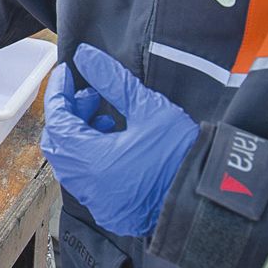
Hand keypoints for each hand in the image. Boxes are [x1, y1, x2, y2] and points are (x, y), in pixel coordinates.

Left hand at [42, 44, 199, 237]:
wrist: (210, 199)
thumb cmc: (182, 155)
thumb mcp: (148, 108)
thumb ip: (112, 80)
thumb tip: (86, 57)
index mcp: (91, 161)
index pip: (57, 120)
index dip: (58, 92)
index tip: (67, 72)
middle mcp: (88, 186)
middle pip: (58, 143)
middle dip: (68, 113)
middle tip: (89, 94)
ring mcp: (99, 202)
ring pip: (71, 162)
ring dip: (79, 134)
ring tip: (103, 116)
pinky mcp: (113, 211)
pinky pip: (87, 179)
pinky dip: (90, 156)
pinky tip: (113, 140)